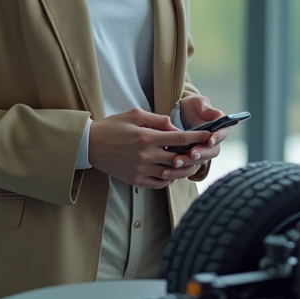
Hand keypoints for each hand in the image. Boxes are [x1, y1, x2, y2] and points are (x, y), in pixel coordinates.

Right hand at [88, 108, 211, 188]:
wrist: (90, 145)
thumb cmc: (112, 126)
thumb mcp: (134, 114)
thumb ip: (157, 120)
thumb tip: (174, 127)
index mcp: (147, 137)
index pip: (179, 138)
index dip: (197, 137)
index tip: (209, 135)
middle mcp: (146, 155)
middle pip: (179, 158)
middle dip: (194, 154)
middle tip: (202, 150)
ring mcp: (141, 169)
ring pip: (171, 174)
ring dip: (183, 169)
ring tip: (190, 162)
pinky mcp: (135, 180)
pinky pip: (159, 183)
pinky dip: (169, 179)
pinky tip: (172, 171)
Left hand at [172, 95, 226, 173]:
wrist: (179, 114)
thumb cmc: (192, 106)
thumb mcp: (198, 102)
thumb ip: (205, 107)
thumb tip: (213, 113)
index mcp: (218, 128)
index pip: (223, 134)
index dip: (217, 138)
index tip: (209, 140)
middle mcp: (212, 143)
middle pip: (212, 152)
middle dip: (202, 154)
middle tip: (192, 154)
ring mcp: (201, 152)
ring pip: (199, 162)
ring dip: (188, 164)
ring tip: (176, 162)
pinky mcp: (190, 160)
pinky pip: (187, 168)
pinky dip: (178, 171)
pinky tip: (168, 171)